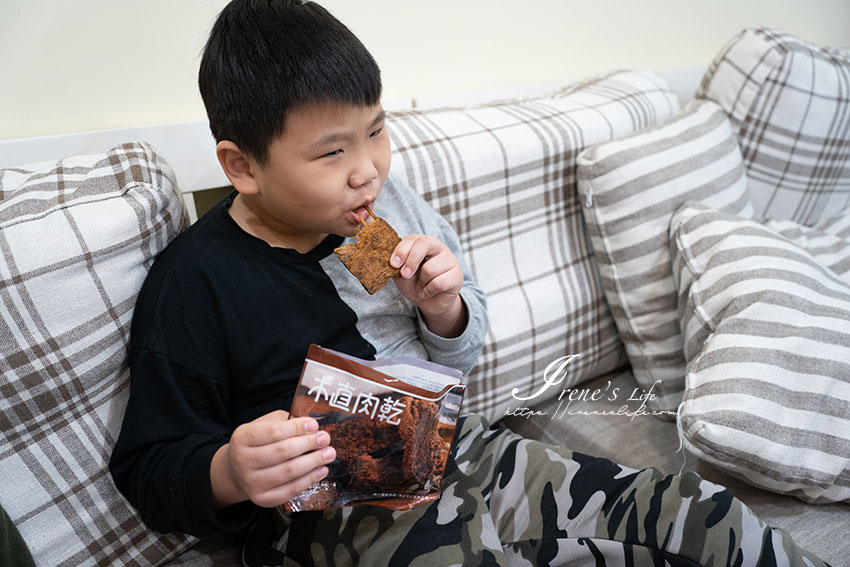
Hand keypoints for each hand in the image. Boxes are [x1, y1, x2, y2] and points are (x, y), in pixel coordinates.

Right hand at [210, 410, 335, 508]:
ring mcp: (251, 482)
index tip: (314, 425)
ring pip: (289, 472)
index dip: (297, 428)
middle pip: (282, 452)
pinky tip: (320, 470)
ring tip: (328, 454)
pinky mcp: (262, 499)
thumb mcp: (266, 424)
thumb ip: (287, 422)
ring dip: (313, 462)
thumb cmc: (258, 443)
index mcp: (242, 438)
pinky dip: (309, 480)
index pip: (273, 432)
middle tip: (325, 439)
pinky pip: (290, 490)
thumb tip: (313, 426)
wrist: (238, 470)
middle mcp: (243, 461)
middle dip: (309, 444)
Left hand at [390, 234, 466, 336]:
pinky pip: (439, 283)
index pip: (414, 239)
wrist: (428, 302)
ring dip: (421, 282)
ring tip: (421, 285)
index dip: (402, 250)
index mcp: (424, 242)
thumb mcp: (400, 273)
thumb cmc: (415, 283)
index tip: (394, 264)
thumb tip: (394, 262)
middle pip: (424, 244)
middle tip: (405, 275)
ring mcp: (450, 260)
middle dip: (411, 262)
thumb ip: (397, 265)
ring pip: (430, 268)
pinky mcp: (457, 276)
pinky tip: (428, 292)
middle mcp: (439, 247)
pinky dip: (428, 291)